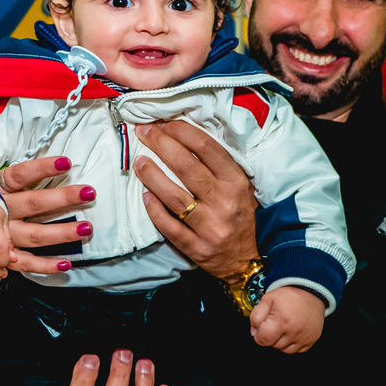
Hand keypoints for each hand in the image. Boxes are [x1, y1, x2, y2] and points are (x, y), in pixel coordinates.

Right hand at [0, 156, 95, 273]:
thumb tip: (52, 164)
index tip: (66, 162)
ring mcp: (1, 235)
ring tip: (86, 229)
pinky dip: (45, 265)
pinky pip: (25, 263)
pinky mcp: (1, 256)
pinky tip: (66, 263)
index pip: (21, 174)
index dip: (43, 168)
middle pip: (34, 203)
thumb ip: (15, 177)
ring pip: (34, 235)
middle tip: (90, 193)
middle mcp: (0, 210)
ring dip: (62, 233)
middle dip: (63, 198)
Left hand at [133, 121, 258, 281]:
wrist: (247, 261)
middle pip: (187, 168)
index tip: (165, 123)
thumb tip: (184, 137)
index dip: (183, 132)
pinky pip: (169, 227)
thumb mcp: (241, 188)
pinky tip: (145, 195)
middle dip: (162, 145)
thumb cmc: (240, 216)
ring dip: (152, 176)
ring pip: (174, 197)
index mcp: (236, 184)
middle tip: (144, 133)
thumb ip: (219, 167)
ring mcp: (209, 227)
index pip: (208, 149)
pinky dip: (154, 210)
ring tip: (139, 161)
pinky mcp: (195, 248)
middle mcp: (224, 203)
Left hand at [249, 286, 324, 353]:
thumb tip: (254, 332)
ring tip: (284, 326)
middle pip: (273, 345)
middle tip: (275, 323)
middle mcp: (294, 332)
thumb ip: (256, 316)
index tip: (262, 327)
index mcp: (282, 321)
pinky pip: (296, 350)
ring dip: (280, 341)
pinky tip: (292, 331)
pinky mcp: (311, 340)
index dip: (259, 334)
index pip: (263, 340)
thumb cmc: (289, 295)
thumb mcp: (268, 299)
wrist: (312, 293)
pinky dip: (292, 343)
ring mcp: (304, 338)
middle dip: (270, 336)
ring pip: (284, 349)